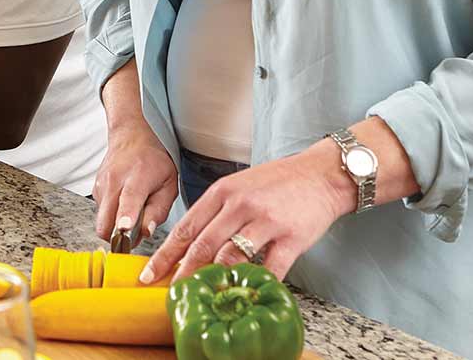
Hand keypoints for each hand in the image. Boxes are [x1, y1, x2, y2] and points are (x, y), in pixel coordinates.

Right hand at [93, 118, 177, 244]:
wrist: (130, 138)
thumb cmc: (153, 161)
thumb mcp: (169, 184)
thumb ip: (159, 210)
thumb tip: (147, 232)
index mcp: (138, 176)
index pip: (129, 199)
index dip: (126, 217)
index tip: (124, 229)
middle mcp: (115, 180)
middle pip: (107, 220)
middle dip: (117, 238)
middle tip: (134, 235)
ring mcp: (101, 185)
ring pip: (102, 221)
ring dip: (115, 227)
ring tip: (132, 212)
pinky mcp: (95, 191)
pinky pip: (101, 214)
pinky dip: (112, 216)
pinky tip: (123, 204)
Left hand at [139, 140, 353, 285]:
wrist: (322, 174)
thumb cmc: (278, 183)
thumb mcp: (239, 187)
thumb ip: (216, 212)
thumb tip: (189, 245)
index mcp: (223, 192)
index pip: (186, 227)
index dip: (165, 254)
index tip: (149, 273)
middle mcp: (240, 205)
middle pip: (202, 245)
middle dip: (182, 273)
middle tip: (172, 293)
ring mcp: (266, 221)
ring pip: (231, 257)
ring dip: (216, 280)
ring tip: (206, 298)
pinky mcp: (291, 237)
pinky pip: (270, 269)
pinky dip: (258, 285)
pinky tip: (249, 294)